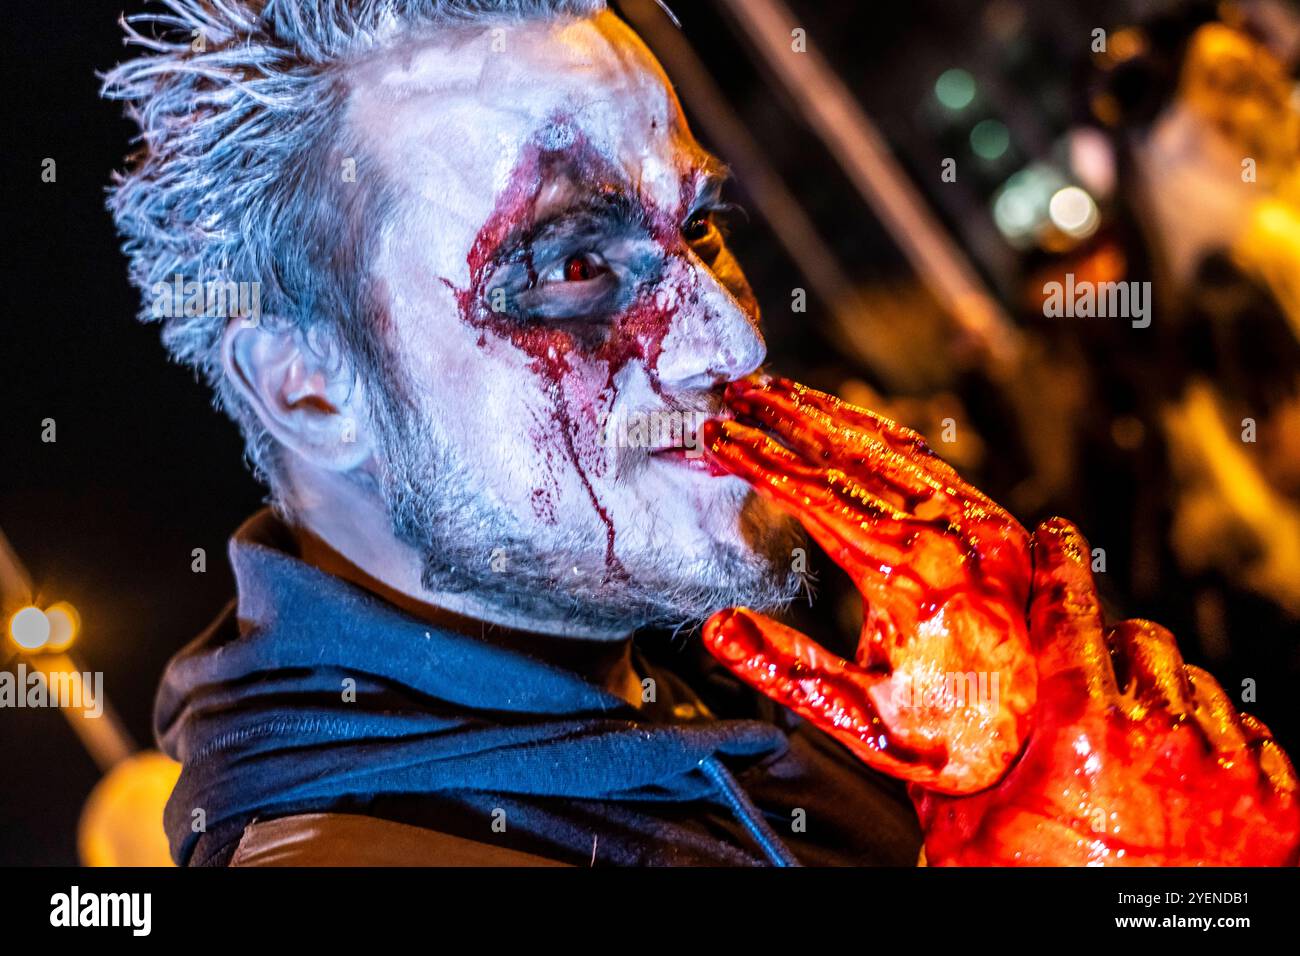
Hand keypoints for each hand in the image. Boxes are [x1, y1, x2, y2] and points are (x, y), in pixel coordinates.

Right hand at [701, 376, 1035, 792]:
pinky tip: (853, 427)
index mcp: (908, 572)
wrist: (1055, 750)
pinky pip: (927, 461)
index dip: (758, 458)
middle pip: (850, 450)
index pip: (813, 492)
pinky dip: (879, 435)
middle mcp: (948, 533)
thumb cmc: (956, 739)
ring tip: (781, 393)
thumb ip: (785, 670)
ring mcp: (977, 523)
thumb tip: (717, 627)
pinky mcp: (993, 525)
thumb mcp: (862, 717)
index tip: (716, 433)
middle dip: (788, 414)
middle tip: (740, 389)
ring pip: (891, 445)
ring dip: (831, 415)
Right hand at [912, 519, 1299, 865]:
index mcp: (1083, 733)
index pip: (1071, 608)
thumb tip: (904, 713)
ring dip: (1157, 693)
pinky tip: (1177, 769)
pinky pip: (1245, 729)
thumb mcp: (968, 833)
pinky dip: (1211, 736)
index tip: (1057, 536)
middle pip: (1136, 636)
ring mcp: (1229, 769)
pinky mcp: (1277, 803)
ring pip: (1191, 680)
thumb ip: (946, 759)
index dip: (1060, 559)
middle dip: (1105, 646)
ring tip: (1127, 739)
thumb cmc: (1043, 903)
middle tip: (1081, 680)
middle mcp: (1164, 737)